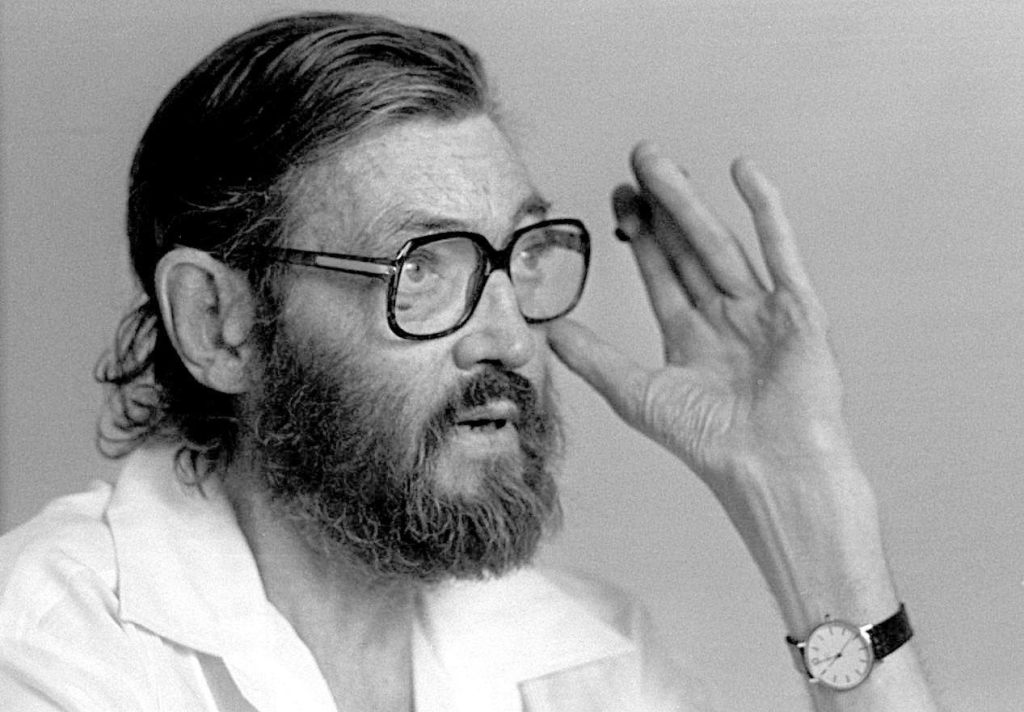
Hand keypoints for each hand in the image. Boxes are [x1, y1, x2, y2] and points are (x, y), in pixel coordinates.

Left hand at [547, 143, 940, 711]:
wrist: (769, 469)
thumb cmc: (709, 442)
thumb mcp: (637, 393)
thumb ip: (593, 359)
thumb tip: (547, 330)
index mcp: (692, 338)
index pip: (663, 273)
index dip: (641, 234)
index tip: (617, 196)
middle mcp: (727, 319)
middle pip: (689, 248)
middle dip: (663, 205)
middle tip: (638, 158)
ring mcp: (764, 311)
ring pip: (721, 243)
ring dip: (693, 201)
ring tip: (663, 159)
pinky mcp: (800, 311)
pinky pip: (781, 252)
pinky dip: (766, 212)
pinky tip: (744, 172)